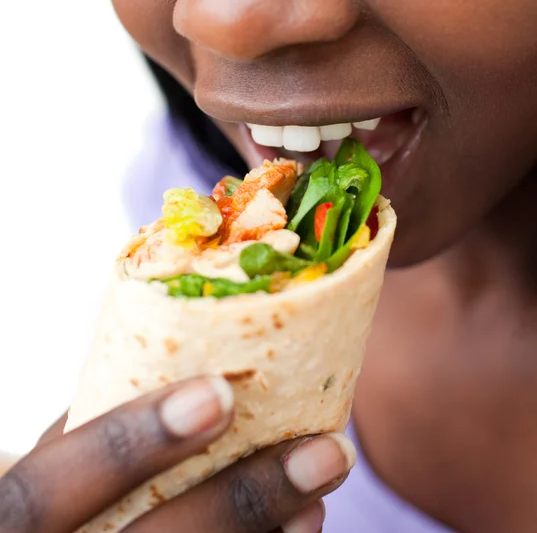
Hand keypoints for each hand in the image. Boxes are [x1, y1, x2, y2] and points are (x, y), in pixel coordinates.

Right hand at [0, 376, 354, 532]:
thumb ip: (94, 426)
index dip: (123, 447)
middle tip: (323, 448)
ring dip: (269, 530)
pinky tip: (304, 520)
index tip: (214, 394)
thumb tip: (190, 366)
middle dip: (238, 502)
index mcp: (10, 521)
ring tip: (327, 471)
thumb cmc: (59, 493)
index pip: (44, 493)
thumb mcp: (55, 459)